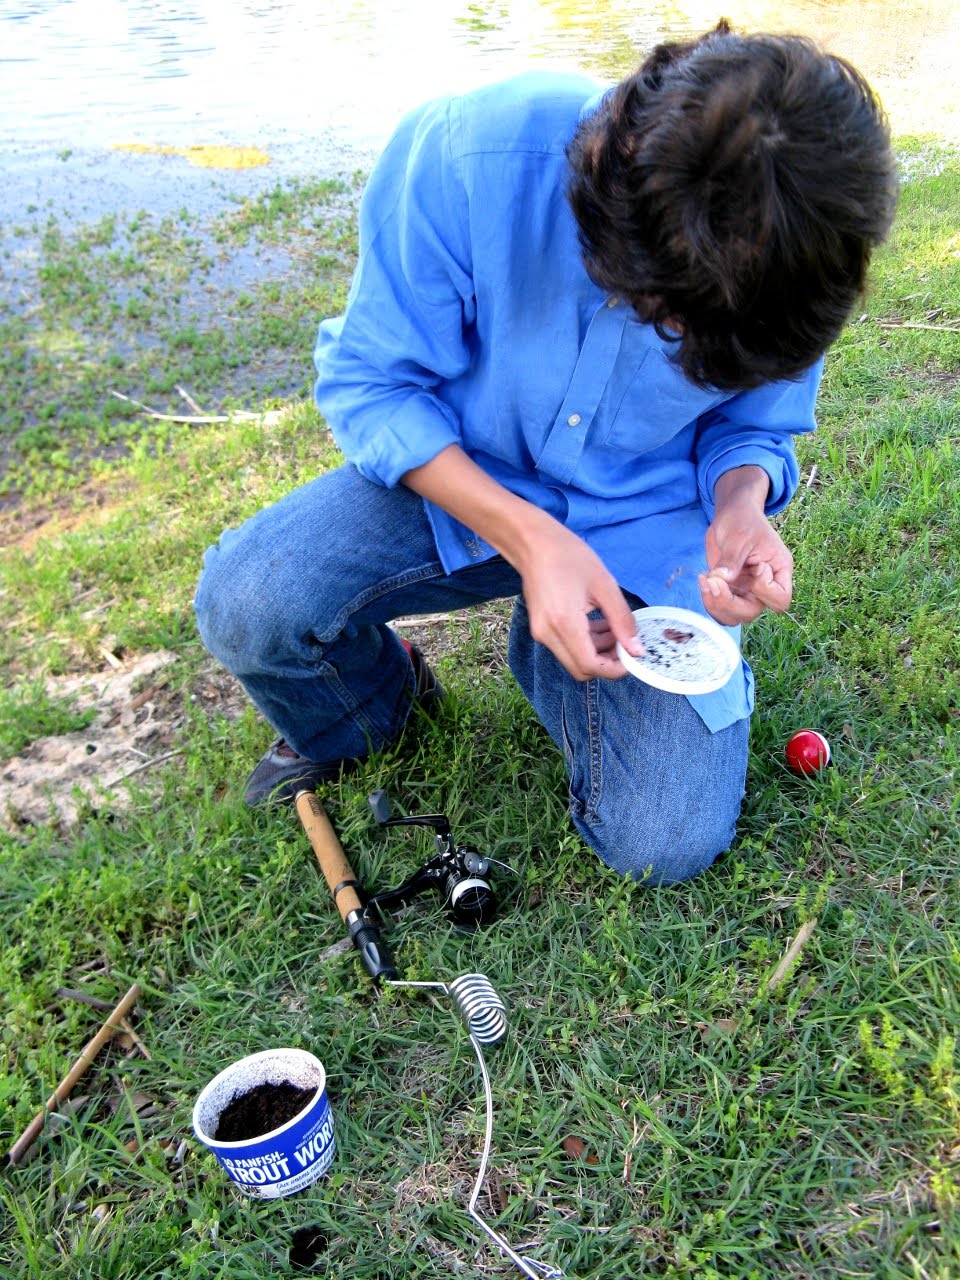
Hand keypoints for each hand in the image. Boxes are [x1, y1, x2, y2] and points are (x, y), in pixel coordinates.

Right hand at [516, 521, 643, 680]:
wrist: (533, 543)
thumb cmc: (569, 556)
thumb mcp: (605, 585)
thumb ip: (622, 620)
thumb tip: (637, 650)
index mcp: (564, 623)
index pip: (590, 665)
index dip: (615, 669)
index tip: (633, 656)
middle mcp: (548, 634)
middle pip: (580, 669)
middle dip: (607, 663)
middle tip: (626, 645)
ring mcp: (541, 633)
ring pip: (574, 660)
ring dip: (598, 653)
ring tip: (616, 630)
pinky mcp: (541, 629)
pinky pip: (566, 647)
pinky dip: (586, 644)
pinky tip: (600, 625)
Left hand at [699, 468, 793, 624]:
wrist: (732, 516)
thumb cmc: (743, 520)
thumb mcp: (740, 535)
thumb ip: (732, 558)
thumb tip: (721, 578)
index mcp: (778, 571)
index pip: (780, 599)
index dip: (764, 590)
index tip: (755, 567)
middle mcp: (763, 586)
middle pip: (751, 613)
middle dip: (729, 603)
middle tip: (713, 581)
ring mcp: (745, 591)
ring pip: (733, 616)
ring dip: (716, 605)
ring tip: (705, 580)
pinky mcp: (729, 590)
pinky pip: (720, 608)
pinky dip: (709, 600)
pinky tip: (703, 580)